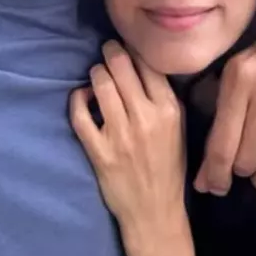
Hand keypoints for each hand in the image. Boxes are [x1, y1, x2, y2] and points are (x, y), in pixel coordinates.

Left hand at [70, 41, 185, 235]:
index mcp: (168, 109)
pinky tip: (81, 97)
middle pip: (121, 65)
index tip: (126, 44)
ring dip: (96, 73)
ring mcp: (120, 135)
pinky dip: (77, 99)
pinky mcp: (99, 151)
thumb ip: (164, 95)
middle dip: (110, 51)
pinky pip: (80, 114)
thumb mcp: (178, 126)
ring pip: (100, 84)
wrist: (155, 211)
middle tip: (107, 49)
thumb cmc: (168, 165)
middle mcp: (145, 118)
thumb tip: (142, 61)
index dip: (133, 47)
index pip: (147, 63)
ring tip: (97, 74)